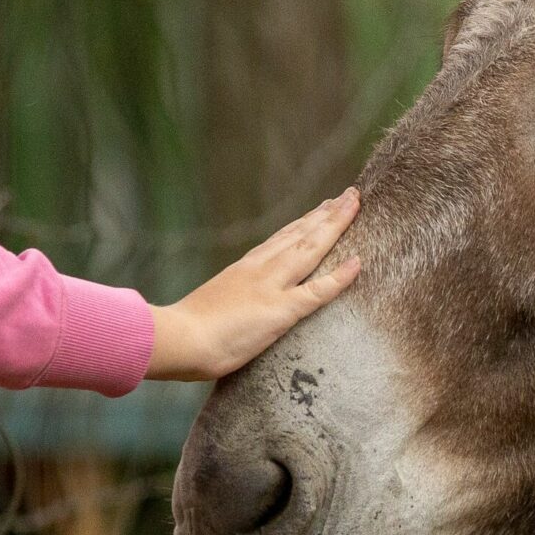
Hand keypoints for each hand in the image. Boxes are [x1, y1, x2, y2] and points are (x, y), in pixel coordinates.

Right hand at [148, 189, 362, 380]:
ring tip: (355, 204)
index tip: (323, 206)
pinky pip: (317, 291)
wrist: (176, 340)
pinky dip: (339, 277)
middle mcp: (260, 269)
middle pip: (301, 234)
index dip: (305, 221)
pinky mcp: (279, 311)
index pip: (282, 238)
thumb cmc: (185, 334)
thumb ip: (228, 302)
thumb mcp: (211, 307)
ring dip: (336, 225)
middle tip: (350, 194)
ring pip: (312, 248)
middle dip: (328, 214)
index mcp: (245, 268)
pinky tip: (358, 263)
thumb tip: (232, 309)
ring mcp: (271, 287)